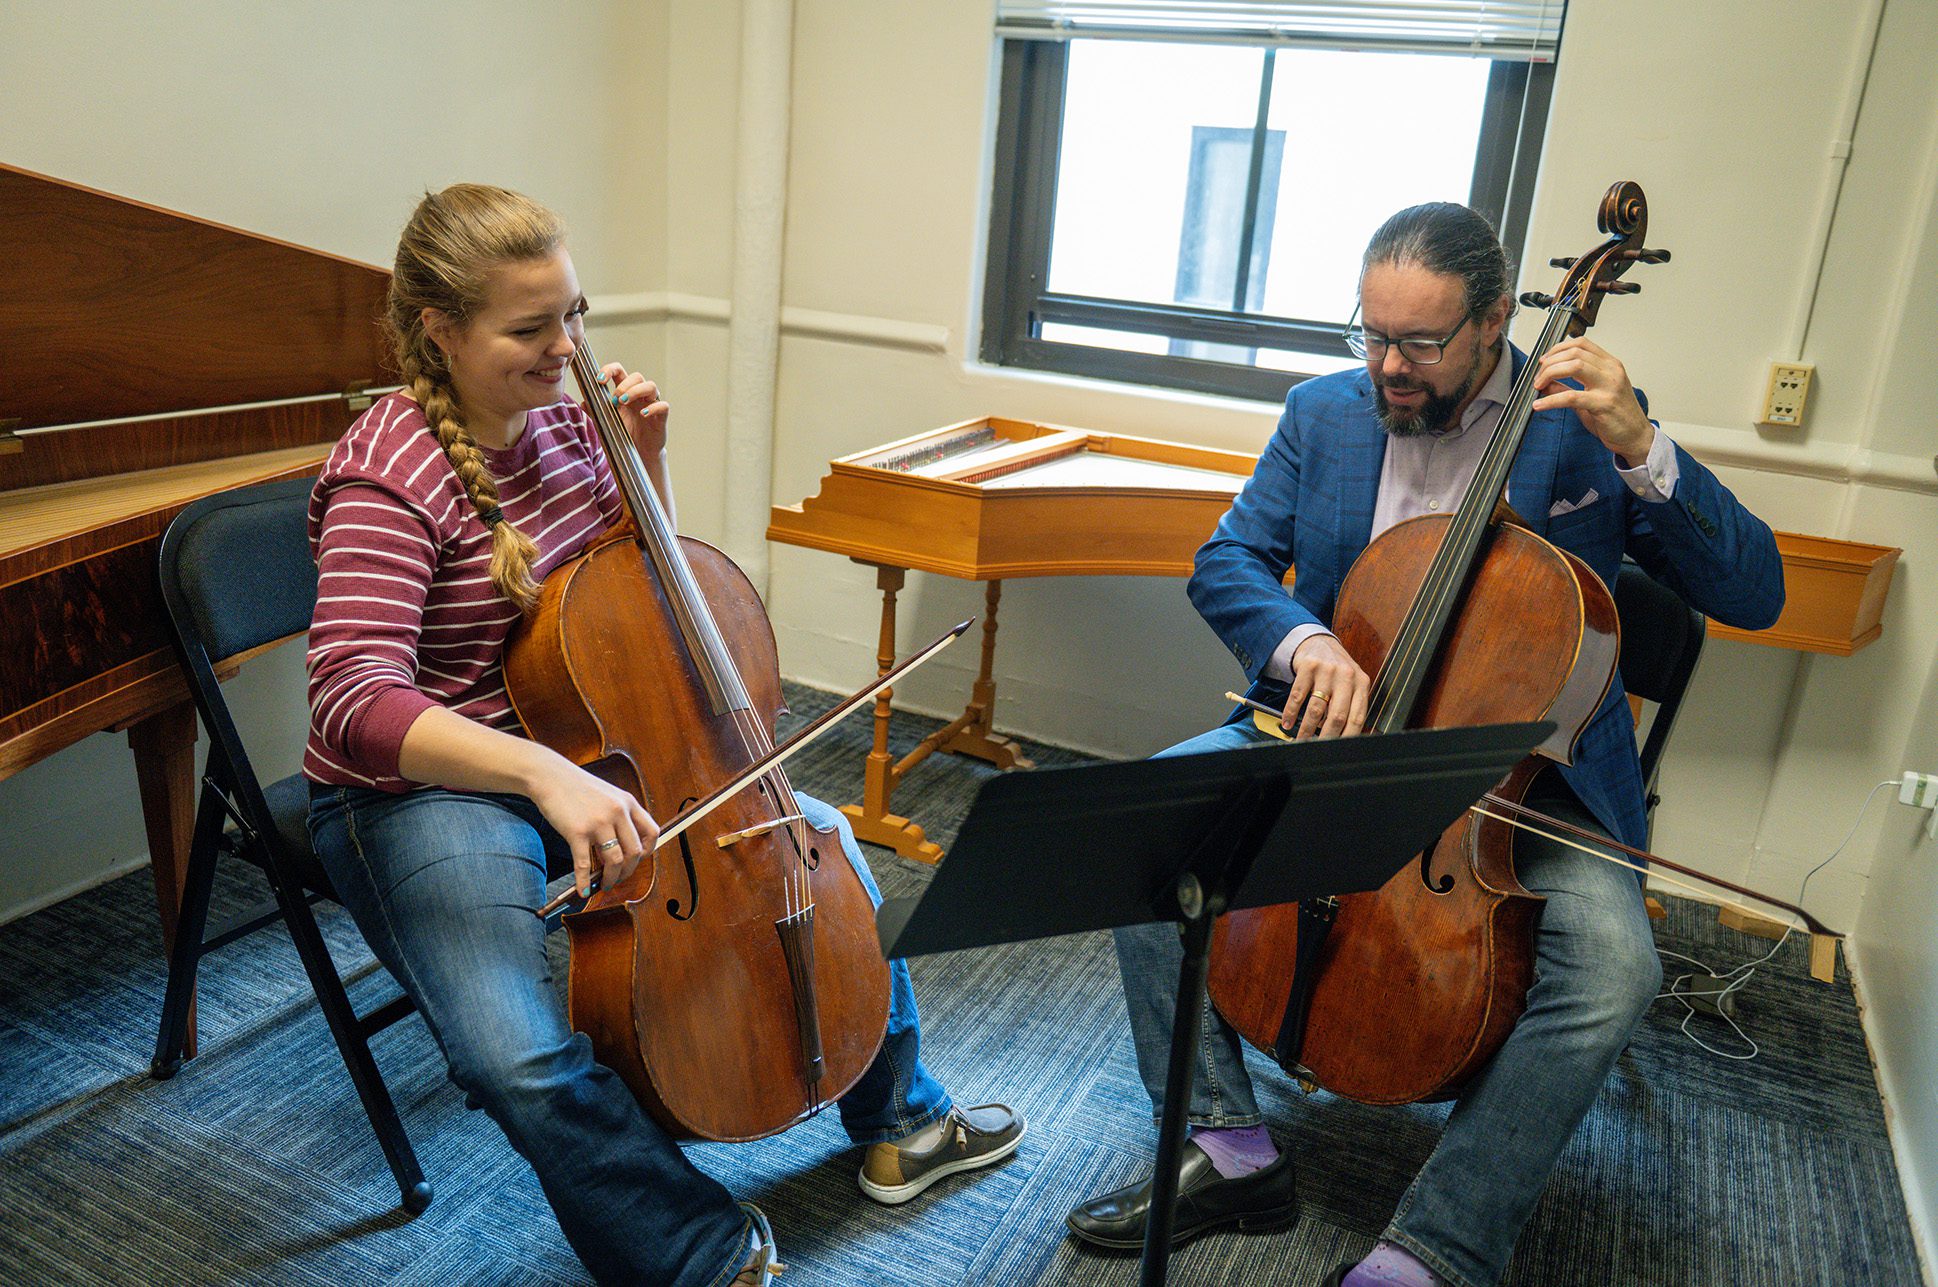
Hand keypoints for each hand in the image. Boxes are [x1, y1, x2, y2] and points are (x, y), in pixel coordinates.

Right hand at [526, 753, 658, 896]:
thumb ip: (620, 814)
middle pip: (634, 852)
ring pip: (615, 861)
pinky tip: (582, 889)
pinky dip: (584, 881)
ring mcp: (598, 823)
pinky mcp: (577, 832)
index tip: (638, 859)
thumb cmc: (577, 787)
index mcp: (628, 802)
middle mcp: (617, 812)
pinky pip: (584, 865)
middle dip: (629, 871)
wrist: (549, 776)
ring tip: (604, 883)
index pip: (652, 832)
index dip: (648, 851)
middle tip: (619, 877)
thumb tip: (625, 844)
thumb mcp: (608, 794)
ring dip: (611, 878)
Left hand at [597, 362, 670, 457]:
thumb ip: (595, 412)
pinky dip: (653, 407)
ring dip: (636, 391)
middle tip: (615, 399)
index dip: (610, 370)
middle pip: (637, 376)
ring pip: (651, 386)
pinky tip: (643, 414)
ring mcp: (651, 404)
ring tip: (624, 403)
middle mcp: (640, 395)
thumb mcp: (606, 422)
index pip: (619, 372)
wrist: (638, 453)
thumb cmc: (624, 434)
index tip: (600, 379)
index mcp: (625, 392)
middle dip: (624, 385)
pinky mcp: (661, 417)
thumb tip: (582, 403)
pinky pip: (663, 405)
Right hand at [1282, 634, 1370, 738]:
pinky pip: (1298, 695)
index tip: (1338, 750)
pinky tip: (1287, 722)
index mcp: (1361, 684)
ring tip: (1300, 739)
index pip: (1357, 717)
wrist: (1319, 643)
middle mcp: (1346, 676)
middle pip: (1337, 715)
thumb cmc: (1336, 670)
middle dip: (1326, 737)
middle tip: (1317, 748)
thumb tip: (1343, 737)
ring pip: (1316, 708)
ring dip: (1307, 728)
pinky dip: (1290, 712)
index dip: (1348, 737)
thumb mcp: (1350, 684)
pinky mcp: (1308, 666)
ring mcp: (1327, 670)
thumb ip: (1350, 706)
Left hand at [1530, 336, 1653, 464]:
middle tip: (1538, 377)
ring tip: (1538, 386)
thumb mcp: (1589, 396)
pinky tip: (1539, 405)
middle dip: (1550, 363)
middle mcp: (1611, 371)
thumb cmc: (1616, 417)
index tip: (1544, 361)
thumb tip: (1545, 382)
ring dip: (1550, 374)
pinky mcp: (1604, 404)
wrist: (1636, 437)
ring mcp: (1609, 386)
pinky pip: (1572, 397)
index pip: (1581, 343)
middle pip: (1574, 353)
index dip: (1558, 349)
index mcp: (1609, 365)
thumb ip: (1567, 387)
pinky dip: (1551, 400)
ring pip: (1574, 366)